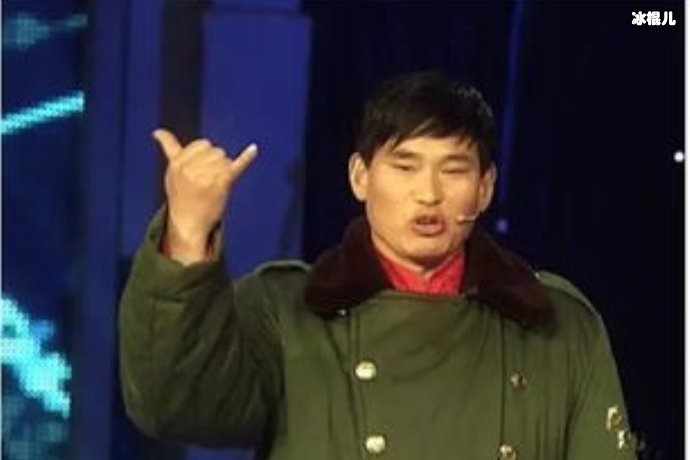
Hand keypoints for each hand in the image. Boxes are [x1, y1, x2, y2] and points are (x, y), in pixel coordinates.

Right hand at [153, 128, 257, 261]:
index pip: (202, 144)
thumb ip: (169, 149)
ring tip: (214, 185)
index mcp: (178, 163)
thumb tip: (157, 132)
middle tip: (207, 180)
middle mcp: (191, 169)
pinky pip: (236, 166)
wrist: (188, 222)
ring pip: (225, 159)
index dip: (205, 154)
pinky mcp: (222, 184)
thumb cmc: (181, 195)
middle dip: (216, 161)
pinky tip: (253, 150)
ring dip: (224, 169)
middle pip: (216, 150)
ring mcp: (207, 176)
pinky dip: (246, 158)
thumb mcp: (172, 171)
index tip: (201, 168)